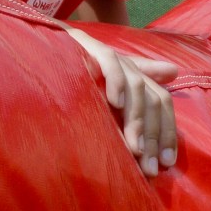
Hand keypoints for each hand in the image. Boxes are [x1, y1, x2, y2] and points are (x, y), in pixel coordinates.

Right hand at [64, 25, 177, 178]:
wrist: (37, 51)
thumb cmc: (67, 78)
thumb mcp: (102, 94)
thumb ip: (137, 85)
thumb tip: (174, 71)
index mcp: (131, 74)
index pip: (161, 100)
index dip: (167, 131)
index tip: (166, 163)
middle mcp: (124, 63)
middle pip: (153, 96)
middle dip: (154, 134)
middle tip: (149, 166)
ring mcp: (106, 54)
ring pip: (136, 85)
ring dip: (137, 120)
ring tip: (134, 148)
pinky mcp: (86, 45)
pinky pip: (109, 62)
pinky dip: (116, 82)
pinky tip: (114, 103)